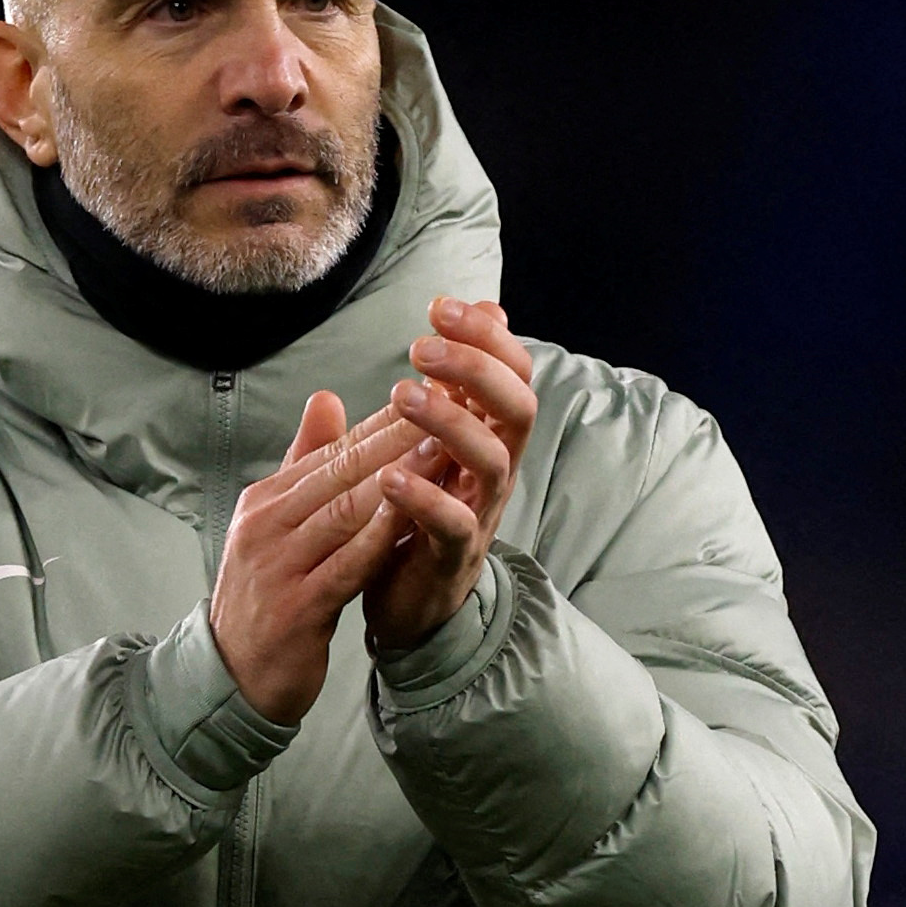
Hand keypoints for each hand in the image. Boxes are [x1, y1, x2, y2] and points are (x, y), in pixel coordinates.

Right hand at [208, 393, 422, 721]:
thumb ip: (304, 465)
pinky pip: (346, 566)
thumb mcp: (277, 525)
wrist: (233, 677)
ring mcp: (277, 566)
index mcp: (265, 502)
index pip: (332, 451)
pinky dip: (381, 538)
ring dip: (398, 480)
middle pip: (341, 473)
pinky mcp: (296, 608)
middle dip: (398, 438)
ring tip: (443, 451)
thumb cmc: (267, 597)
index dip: (383, 421)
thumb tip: (326, 398)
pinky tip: (413, 517)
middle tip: (448, 407)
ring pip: (346, 512)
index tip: (431, 395)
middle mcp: (265, 526)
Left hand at [362, 297, 536, 650]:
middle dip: (476, 368)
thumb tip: (482, 306)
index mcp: (491, 435)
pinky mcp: (454, 556)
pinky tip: (387, 476)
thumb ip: (455, 379)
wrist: (412, 601)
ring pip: (490, 460)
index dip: (487, 335)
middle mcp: (496, 470)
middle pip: (517, 407)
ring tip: (400, 394)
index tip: (440, 305)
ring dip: (449, 421)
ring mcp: (481, 513)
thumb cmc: (422, 509)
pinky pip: (453, 524)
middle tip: (421, 346)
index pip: (512, 373)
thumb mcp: (437, 437)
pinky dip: (424, 497)